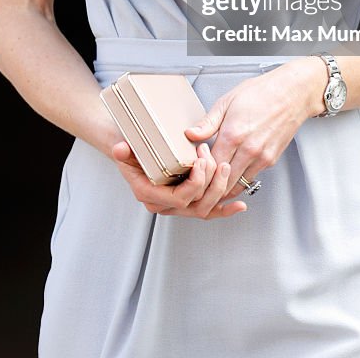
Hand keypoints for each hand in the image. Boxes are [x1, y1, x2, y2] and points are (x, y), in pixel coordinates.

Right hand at [111, 139, 247, 219]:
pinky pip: (208, 211)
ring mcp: (177, 206)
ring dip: (219, 190)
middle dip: (210, 183)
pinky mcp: (188, 202)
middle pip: (196, 205)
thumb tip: (121, 149)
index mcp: (150, 194)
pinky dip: (224, 210)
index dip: (194, 183)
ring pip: (205, 209)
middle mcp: (164, 205)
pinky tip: (239, 206)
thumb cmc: (131, 151)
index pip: (178, 199)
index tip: (200, 161)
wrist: (131, 154)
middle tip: (215, 159)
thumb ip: (123, 151)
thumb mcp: (125, 149)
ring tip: (225, 168)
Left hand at [184, 57, 324, 200]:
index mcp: (233, 134)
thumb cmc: (261, 92)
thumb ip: (207, 122)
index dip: (199, 169)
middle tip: (201, 180)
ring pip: (237, 185)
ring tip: (214, 180)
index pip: (210, 166)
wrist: (291, 92)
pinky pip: (250, 179)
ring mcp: (261, 157)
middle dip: (209, 185)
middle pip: (222, 181)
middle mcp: (248, 150)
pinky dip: (239, 180)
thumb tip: (190, 134)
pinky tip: (232, 172)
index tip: (194, 166)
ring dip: (224, 186)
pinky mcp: (270, 160)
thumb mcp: (227, 101)